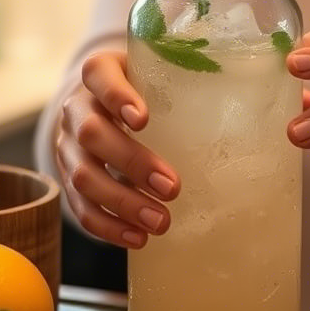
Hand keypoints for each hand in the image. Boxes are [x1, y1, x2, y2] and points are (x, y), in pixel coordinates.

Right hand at [55, 50, 179, 248]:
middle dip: (132, 163)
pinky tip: (137, 237)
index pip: (98, 75)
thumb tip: (242, 107)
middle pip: (91, 133)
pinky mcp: (67, 178)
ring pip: (82, 175)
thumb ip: (183, 83)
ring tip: (160, 222)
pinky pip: (79, 205)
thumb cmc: (144, 89)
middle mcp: (76, 107)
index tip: (144, 119)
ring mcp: (67, 145)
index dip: (117, 97)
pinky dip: (107, 226)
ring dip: (122, 203)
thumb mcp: (157, 74)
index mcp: (99, 73)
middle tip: (172, 187)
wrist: (101, 104)